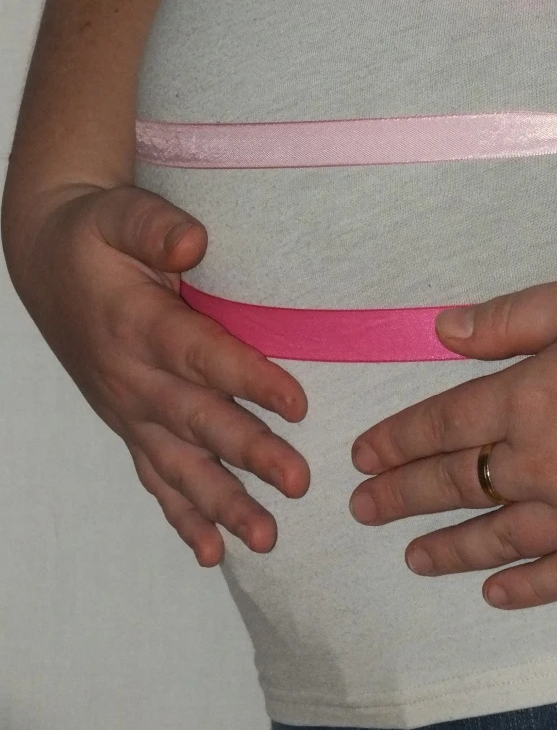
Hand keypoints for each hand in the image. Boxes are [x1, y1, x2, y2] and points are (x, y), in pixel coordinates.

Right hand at [4, 183, 308, 566]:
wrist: (48, 260)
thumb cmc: (96, 234)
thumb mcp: (119, 213)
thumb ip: (155, 228)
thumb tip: (192, 245)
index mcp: (136, 323)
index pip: (199, 355)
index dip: (247, 379)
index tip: (297, 404)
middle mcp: (131, 376)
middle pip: (197, 420)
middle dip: (248, 454)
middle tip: (298, 483)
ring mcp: (128, 408)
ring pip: (178, 464)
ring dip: (222, 503)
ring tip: (266, 537)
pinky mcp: (129, 423)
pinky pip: (154, 477)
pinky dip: (181, 517)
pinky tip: (212, 553)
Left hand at [349, 270, 556, 608]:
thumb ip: (505, 319)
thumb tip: (442, 330)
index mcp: (526, 399)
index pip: (442, 425)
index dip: (397, 440)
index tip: (364, 456)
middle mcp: (544, 464)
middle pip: (457, 484)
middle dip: (402, 495)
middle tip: (363, 509)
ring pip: (499, 538)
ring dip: (449, 548)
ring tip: (412, 557)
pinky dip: (526, 587)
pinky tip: (495, 592)